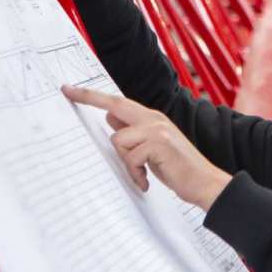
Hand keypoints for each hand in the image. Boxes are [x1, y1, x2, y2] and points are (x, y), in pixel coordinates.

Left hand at [63, 86, 230, 209]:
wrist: (205, 182)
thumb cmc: (178, 168)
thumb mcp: (152, 148)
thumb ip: (134, 134)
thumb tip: (111, 122)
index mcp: (151, 118)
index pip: (118, 102)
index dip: (93, 96)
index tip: (71, 89)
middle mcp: (153, 118)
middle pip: (115, 104)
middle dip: (88, 97)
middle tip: (66, 91)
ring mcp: (157, 129)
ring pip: (118, 140)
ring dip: (125, 162)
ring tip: (140, 174)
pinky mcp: (159, 143)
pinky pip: (130, 158)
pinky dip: (135, 173)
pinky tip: (146, 180)